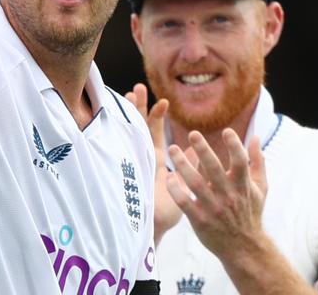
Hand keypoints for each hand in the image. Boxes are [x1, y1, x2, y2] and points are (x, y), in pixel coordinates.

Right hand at [125, 83, 180, 242]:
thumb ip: (191, 167)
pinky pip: (123, 146)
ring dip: (129, 114)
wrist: (153, 229)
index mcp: (155, 160)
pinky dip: (119, 130)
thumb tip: (199, 151)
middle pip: (139, 128)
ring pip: (129, 133)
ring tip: (130, 93)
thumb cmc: (166, 214)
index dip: (157, 117)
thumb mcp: (184, 187)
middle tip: (138, 88)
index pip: (155, 134)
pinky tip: (117, 115)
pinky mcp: (127, 166)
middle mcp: (142, 158)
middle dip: (139, 108)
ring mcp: (132, 160)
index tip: (163, 101)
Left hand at [165, 130, 268, 260]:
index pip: (241, 163)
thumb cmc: (250, 212)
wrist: (245, 248)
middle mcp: (228, 196)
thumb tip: (254, 136)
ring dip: (183, 165)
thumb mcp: (260, 189)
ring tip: (173, 149)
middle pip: (214, 170)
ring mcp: (213, 208)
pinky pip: (184, 202)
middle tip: (193, 133)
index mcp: (243, 186)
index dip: (235, 147)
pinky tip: (168, 176)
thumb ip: (257, 162)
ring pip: (195, 184)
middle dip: (204, 151)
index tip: (227, 131)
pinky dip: (175, 189)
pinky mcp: (200, 220)